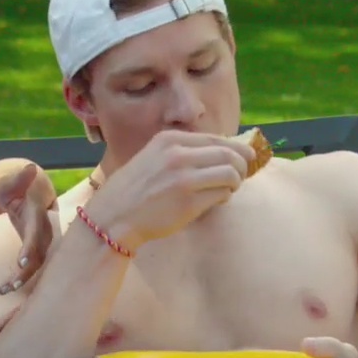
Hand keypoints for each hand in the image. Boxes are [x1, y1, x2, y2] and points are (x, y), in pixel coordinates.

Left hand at [0, 162, 56, 294]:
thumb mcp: (12, 181)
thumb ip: (20, 178)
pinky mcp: (37, 249)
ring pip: (37, 263)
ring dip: (22, 278)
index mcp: (36, 213)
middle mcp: (43, 230)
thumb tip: (29, 168)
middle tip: (11, 285)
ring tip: (4, 290)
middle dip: (27, 271)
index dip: (31, 247)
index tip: (22, 261)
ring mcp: (41, 241)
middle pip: (39, 253)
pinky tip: (6, 289)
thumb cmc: (13, 186)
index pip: (36, 232)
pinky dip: (21, 277)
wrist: (23, 193)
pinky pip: (32, 266)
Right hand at [84, 130, 254, 250]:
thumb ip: (183, 152)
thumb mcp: (154, 157)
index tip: (244, 158)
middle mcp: (178, 155)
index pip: (217, 139)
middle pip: (230, 154)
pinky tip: (215, 201)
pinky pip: (222, 195)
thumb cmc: (135, 191)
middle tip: (241, 177)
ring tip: (227, 190)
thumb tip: (225, 152)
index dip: (236, 149)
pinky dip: (224, 197)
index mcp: (169, 140)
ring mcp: (184, 178)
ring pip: (231, 173)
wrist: (113, 218)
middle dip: (242, 166)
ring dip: (235, 182)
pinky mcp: (189, 202)